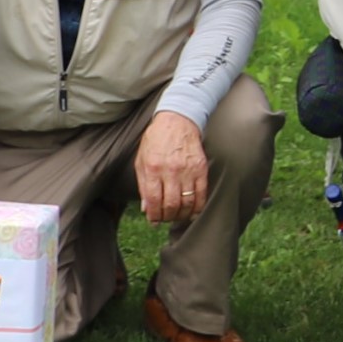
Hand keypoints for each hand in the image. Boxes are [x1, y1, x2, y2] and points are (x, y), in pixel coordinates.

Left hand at [132, 110, 210, 225]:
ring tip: (177, 216)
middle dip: (167, 218)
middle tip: (165, 219)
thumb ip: (142, 184)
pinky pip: (201, 194)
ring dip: (181, 215)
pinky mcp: (201, 168)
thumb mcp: (141, 160)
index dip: (154, 216)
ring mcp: (187, 170)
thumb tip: (146, 208)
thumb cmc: (156, 140)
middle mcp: (170, 171)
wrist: (178, 120)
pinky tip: (193, 212)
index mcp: (152, 168)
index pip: (153, 201)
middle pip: (170, 205)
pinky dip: (198, 207)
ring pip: (186, 203)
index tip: (154, 222)